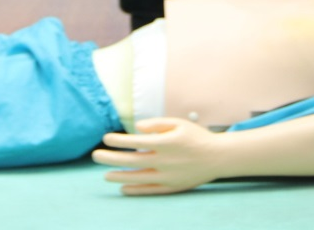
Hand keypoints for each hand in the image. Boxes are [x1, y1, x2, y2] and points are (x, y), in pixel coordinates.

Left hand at [92, 119, 222, 195]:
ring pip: (136, 178)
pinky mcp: (171, 187)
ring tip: (105, 175)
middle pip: (130, 161)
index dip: (117, 140)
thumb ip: (156, 124)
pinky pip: (149, 190)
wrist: (218, 157)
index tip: (106, 138)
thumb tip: (136, 128)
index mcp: (165, 143)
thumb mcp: (178, 123)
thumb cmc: (197, 136)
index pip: (134, 142)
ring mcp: (167, 176)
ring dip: (118, 176)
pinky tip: (123, 188)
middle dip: (110, 158)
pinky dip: (135, 190)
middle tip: (96, 156)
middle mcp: (163, 161)